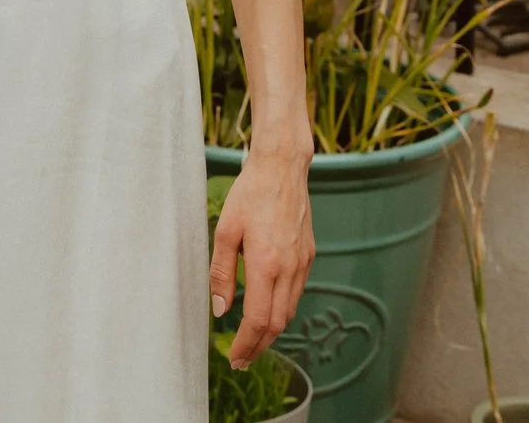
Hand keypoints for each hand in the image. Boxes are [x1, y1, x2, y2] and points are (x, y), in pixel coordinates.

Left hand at [210, 145, 315, 368]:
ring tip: (252, 340)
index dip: (246, 344)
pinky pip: (296, 293)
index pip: (257, 320)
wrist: (282, 169)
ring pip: (289, 311)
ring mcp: (303, 263)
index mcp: (266, 265)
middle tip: (241, 359)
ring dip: (271, 330)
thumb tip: (220, 310)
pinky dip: (281, 309)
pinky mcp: (308, 256)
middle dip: (258, 346)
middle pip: (277, 324)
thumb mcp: (225, 231)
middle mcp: (290, 269)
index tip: (234, 358)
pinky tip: (267, 309)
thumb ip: (221, 272)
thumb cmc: (249, 195)